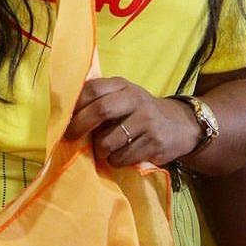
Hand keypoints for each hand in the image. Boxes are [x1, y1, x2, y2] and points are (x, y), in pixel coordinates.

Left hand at [65, 77, 200, 168]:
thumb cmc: (139, 112)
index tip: (65, 118)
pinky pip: (123, 157)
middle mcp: (135, 99)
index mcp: (122, 85)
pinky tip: (120, 156)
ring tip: (101, 150)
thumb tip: (66, 114)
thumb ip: (100, 99)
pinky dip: (115, 161)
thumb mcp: (123, 97)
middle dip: (80, 126)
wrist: (179, 125)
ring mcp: (146, 121)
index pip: (93, 88)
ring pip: (109, 140)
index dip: (75, 104)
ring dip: (99, 150)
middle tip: (70, 137)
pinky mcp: (154, 143)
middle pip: (101, 110)